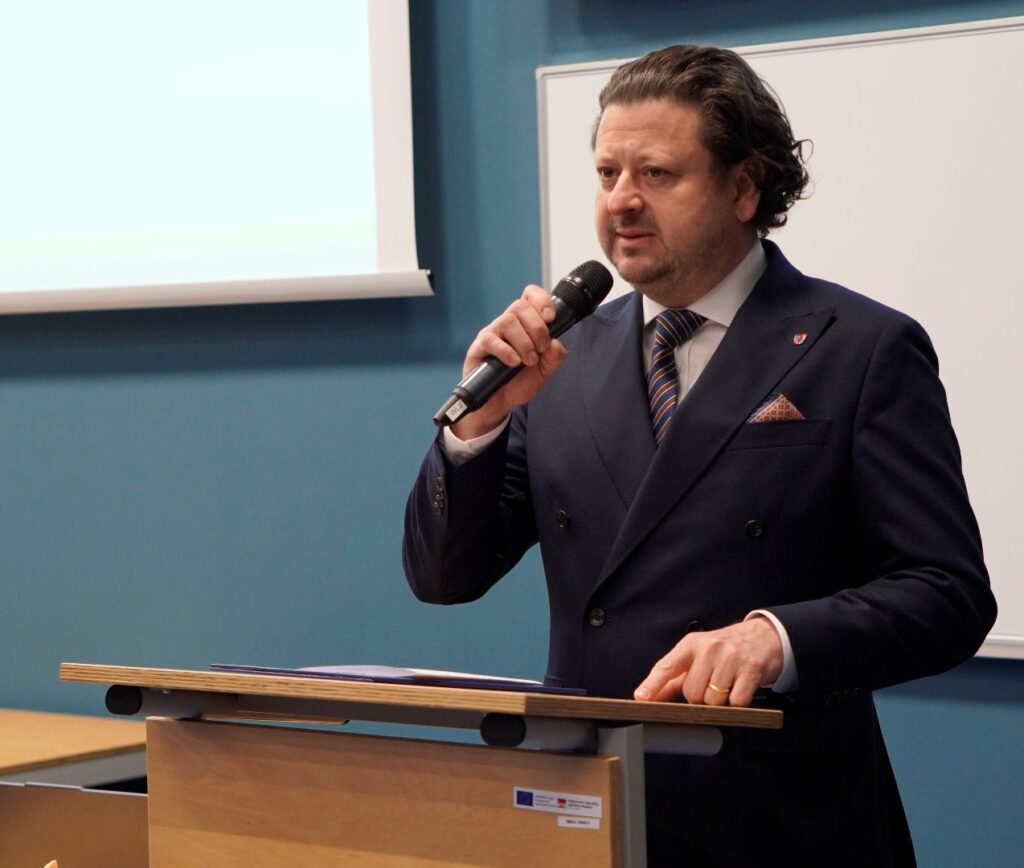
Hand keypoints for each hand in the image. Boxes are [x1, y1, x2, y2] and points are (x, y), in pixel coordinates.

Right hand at [451, 285, 568, 439]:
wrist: (500, 403)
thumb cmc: (519, 382)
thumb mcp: (544, 371)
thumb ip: (555, 357)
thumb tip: (556, 343)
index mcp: (525, 323)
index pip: (530, 296)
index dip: (542, 300)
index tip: (551, 318)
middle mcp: (507, 324)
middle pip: (520, 306)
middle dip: (537, 328)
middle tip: (541, 349)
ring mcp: (492, 334)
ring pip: (507, 321)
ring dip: (524, 342)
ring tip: (528, 361)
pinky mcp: (479, 347)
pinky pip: (491, 340)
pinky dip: (506, 351)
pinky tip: (513, 363)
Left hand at [633, 617, 783, 707]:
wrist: (764, 637)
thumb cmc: (726, 649)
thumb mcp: (699, 655)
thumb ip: (674, 677)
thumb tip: (650, 696)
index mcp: (692, 644)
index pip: (667, 666)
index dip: (653, 684)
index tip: (641, 698)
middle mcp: (710, 648)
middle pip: (692, 693)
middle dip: (700, 697)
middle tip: (711, 684)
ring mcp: (731, 658)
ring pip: (714, 701)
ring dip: (720, 701)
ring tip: (727, 684)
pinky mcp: (751, 670)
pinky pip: (736, 702)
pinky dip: (738, 702)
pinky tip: (740, 687)